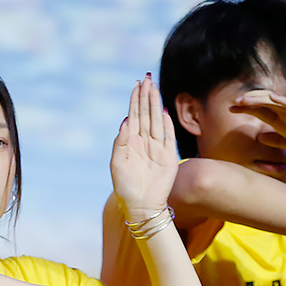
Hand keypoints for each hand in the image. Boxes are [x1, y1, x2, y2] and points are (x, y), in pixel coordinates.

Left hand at [110, 77, 180, 219]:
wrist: (141, 206)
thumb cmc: (125, 187)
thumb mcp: (117, 163)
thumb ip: (121, 142)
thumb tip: (126, 120)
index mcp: (131, 142)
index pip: (134, 115)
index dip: (135, 99)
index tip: (137, 84)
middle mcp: (145, 141)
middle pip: (146, 113)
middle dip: (146, 96)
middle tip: (147, 79)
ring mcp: (158, 148)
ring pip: (156, 120)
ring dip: (156, 104)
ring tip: (154, 88)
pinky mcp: (169, 157)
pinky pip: (168, 136)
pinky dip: (167, 124)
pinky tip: (164, 111)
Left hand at [229, 90, 285, 167]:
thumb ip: (277, 141)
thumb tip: (260, 138)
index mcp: (285, 122)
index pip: (262, 112)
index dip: (246, 109)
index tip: (231, 109)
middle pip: (265, 104)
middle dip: (248, 102)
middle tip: (233, 102)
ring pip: (276, 102)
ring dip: (260, 99)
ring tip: (245, 99)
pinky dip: (283, 101)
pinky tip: (271, 97)